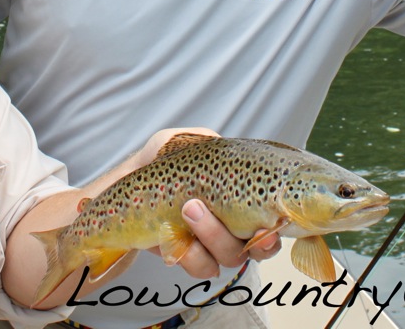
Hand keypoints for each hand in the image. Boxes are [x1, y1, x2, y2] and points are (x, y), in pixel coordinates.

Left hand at [130, 128, 280, 279]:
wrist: (126, 188)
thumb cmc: (157, 162)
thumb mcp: (179, 140)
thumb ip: (204, 138)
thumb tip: (220, 144)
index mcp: (244, 194)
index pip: (277, 218)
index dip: (279, 227)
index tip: (267, 226)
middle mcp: (238, 223)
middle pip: (261, 245)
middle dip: (246, 235)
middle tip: (203, 207)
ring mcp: (216, 243)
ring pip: (232, 256)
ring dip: (212, 235)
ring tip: (187, 209)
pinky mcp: (193, 258)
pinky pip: (204, 267)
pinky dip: (190, 253)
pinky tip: (171, 235)